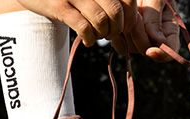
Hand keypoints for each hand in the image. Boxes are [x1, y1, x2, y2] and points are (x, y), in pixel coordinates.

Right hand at [16, 0, 136, 46]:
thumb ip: (105, 5)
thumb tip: (126, 28)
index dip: (130, 17)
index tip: (125, 28)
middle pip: (115, 11)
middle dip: (116, 29)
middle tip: (110, 35)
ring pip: (100, 21)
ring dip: (102, 35)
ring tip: (97, 37)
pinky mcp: (59, 7)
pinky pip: (83, 28)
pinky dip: (89, 39)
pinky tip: (87, 41)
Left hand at [113, 0, 179, 61]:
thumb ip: (155, 19)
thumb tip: (156, 41)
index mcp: (169, 29)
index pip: (170, 51)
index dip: (162, 55)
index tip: (151, 51)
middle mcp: (155, 39)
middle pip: (147, 50)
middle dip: (140, 36)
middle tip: (138, 15)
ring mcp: (139, 40)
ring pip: (133, 48)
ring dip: (129, 32)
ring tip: (132, 13)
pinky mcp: (126, 40)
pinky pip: (121, 47)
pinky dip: (120, 36)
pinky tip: (122, 21)